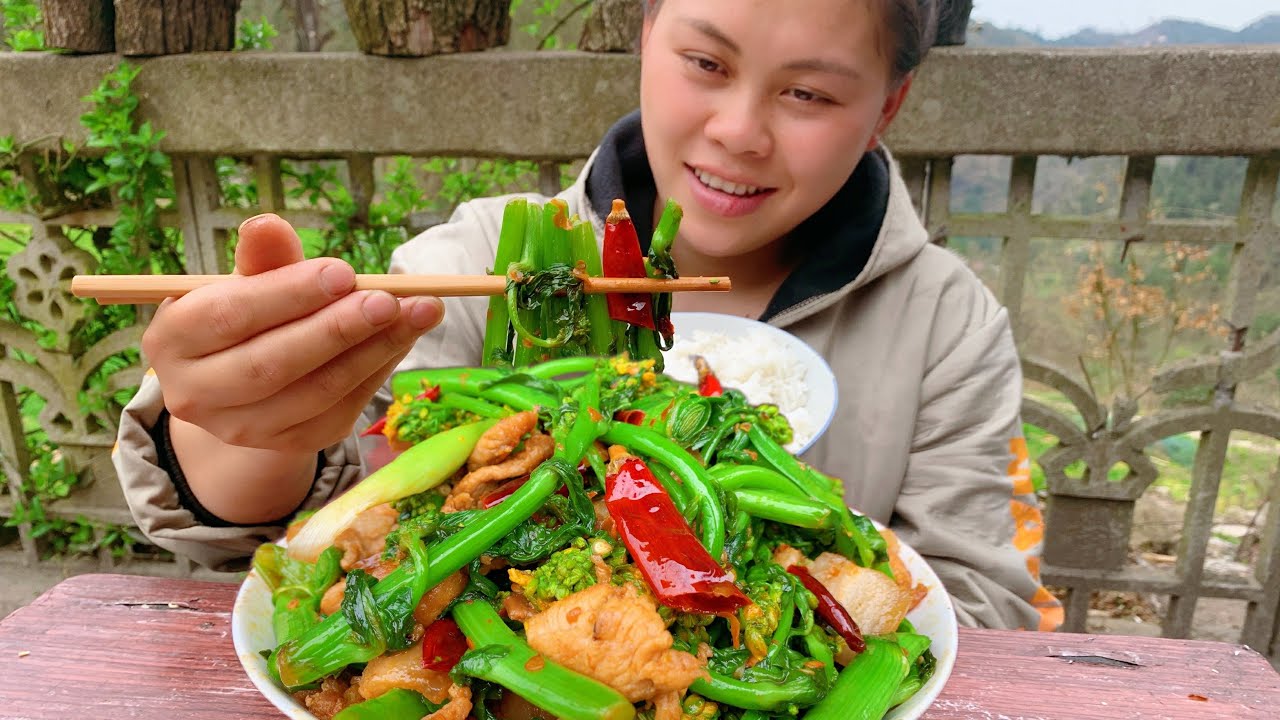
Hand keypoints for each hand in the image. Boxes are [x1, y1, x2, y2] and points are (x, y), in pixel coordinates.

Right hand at [144, 213, 443, 453]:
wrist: (246, 383)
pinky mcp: (290, 444)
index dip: (289, 294)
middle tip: (389, 299)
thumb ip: (262, 258)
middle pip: (271, 364)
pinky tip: (405, 336)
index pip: (230, 315)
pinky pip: (342, 407)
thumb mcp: (248, 281)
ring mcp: (243, 428)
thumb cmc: (248, 315)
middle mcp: (196, 394)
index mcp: (173, 340)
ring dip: (373, 349)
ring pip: (315, 392)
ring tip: (419, 312)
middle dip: (337, 329)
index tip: (343, 272)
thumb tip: (268, 224)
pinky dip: (378, 369)